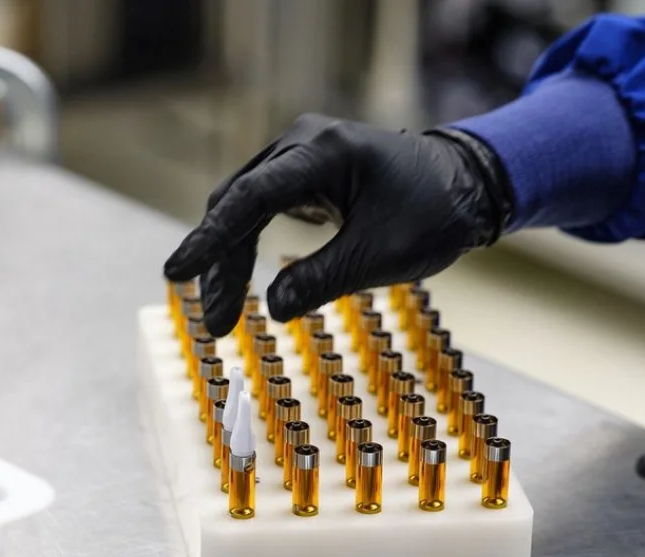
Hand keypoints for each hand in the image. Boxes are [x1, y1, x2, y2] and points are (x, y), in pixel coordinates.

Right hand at [163, 114, 512, 335]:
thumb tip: (271, 310)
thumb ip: (321, 280)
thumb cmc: (434, 214)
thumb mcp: (380, 256)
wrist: (468, 185)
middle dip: (220, 266)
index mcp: (322, 154)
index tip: (175, 273)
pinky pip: (262, 208)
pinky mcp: (306, 173)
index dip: (210, 240)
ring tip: (223, 316)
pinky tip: (239, 283)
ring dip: (230, 261)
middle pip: (238, 205)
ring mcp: (302, 156)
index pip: (249, 199)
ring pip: (245, 209)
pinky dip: (247, 246)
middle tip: (215, 325)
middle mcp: (303, 144)